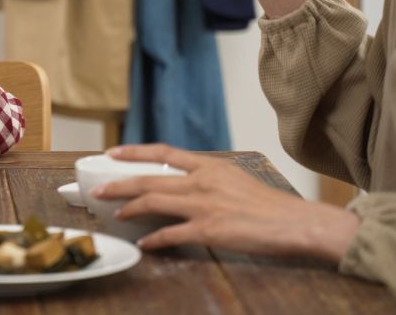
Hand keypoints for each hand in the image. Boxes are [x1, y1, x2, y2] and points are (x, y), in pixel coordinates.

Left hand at [95, 144, 359, 261]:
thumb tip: (186, 184)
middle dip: (119, 184)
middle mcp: (203, 181)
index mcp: (210, 166)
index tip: (113, 153)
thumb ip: (208, 178)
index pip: (164, 153)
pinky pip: (171, 234)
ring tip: (115, 213)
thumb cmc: (270, 205)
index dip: (135, 152)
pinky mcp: (209, 229)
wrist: (296, 222)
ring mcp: (204, 205)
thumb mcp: (236, 178)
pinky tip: (145, 244)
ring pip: (153, 202)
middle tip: (99, 189)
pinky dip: (154, 240)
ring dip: (129, 208)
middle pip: (149, 179)